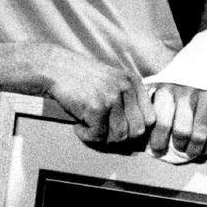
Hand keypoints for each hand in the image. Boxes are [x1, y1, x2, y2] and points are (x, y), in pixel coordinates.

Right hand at [36, 44, 154, 147]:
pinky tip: (78, 126)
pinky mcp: (96, 107)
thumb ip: (127, 100)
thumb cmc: (82, 78)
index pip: (150, 118)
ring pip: (119, 136)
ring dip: (103, 138)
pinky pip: (97, 136)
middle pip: (137, 131)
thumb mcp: (113, 81)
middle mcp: (126, 88)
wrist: (56, 68)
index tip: (119, 130)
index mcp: (134, 82)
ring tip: (90, 128)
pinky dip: (86, 136)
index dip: (136, 129)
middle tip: (103, 132)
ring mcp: (112, 97)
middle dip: (120, 137)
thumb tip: (138, 133)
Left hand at [148, 83, 206, 159]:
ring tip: (192, 152)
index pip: (161, 123)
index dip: (158, 142)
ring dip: (195, 149)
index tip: (158, 150)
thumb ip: (152, 107)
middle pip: (182, 132)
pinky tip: (206, 148)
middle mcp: (187, 91)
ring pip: (199, 135)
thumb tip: (141, 135)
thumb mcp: (162, 85)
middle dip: (180, 146)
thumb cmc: (181, 79)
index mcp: (167, 89)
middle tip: (180, 149)